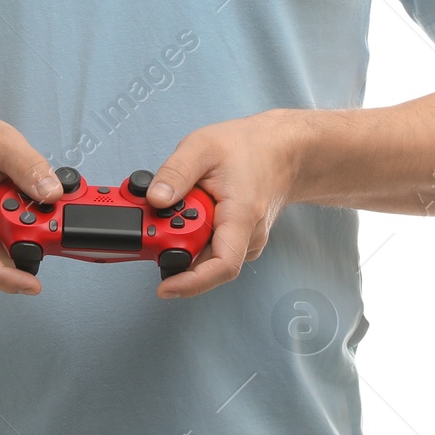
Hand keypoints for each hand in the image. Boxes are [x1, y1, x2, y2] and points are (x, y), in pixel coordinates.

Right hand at [0, 107, 61, 294]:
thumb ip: (27, 165)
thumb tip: (53, 194)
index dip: (6, 278)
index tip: (33, 284)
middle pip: (0, 253)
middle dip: (31, 237)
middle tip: (52, 211)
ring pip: (3, 245)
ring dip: (24, 227)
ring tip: (29, 193)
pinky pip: (0, 236)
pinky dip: (17, 222)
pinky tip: (19, 197)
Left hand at [146, 111, 299, 298]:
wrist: (281, 149)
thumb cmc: (248, 147)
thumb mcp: (203, 147)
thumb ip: (176, 172)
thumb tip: (154, 200)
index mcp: (242, 216)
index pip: (222, 266)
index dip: (192, 283)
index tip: (165, 288)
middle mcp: (249, 236)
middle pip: (205, 260)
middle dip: (175, 244)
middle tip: (155, 218)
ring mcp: (247, 241)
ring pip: (207, 253)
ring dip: (185, 235)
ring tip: (182, 200)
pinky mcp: (241, 239)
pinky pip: (212, 245)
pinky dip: (196, 232)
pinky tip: (195, 207)